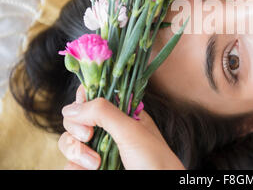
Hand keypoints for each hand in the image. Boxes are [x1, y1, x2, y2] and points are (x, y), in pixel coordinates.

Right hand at [58, 85, 184, 169]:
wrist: (159, 187)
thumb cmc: (154, 159)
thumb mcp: (130, 130)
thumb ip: (103, 112)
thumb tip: (70, 108)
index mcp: (121, 113)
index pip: (94, 96)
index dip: (82, 100)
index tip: (82, 108)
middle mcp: (108, 129)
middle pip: (75, 118)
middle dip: (75, 128)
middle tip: (88, 136)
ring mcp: (99, 149)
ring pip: (69, 142)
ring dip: (75, 151)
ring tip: (95, 164)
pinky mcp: (92, 167)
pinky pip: (71, 163)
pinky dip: (74, 166)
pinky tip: (91, 169)